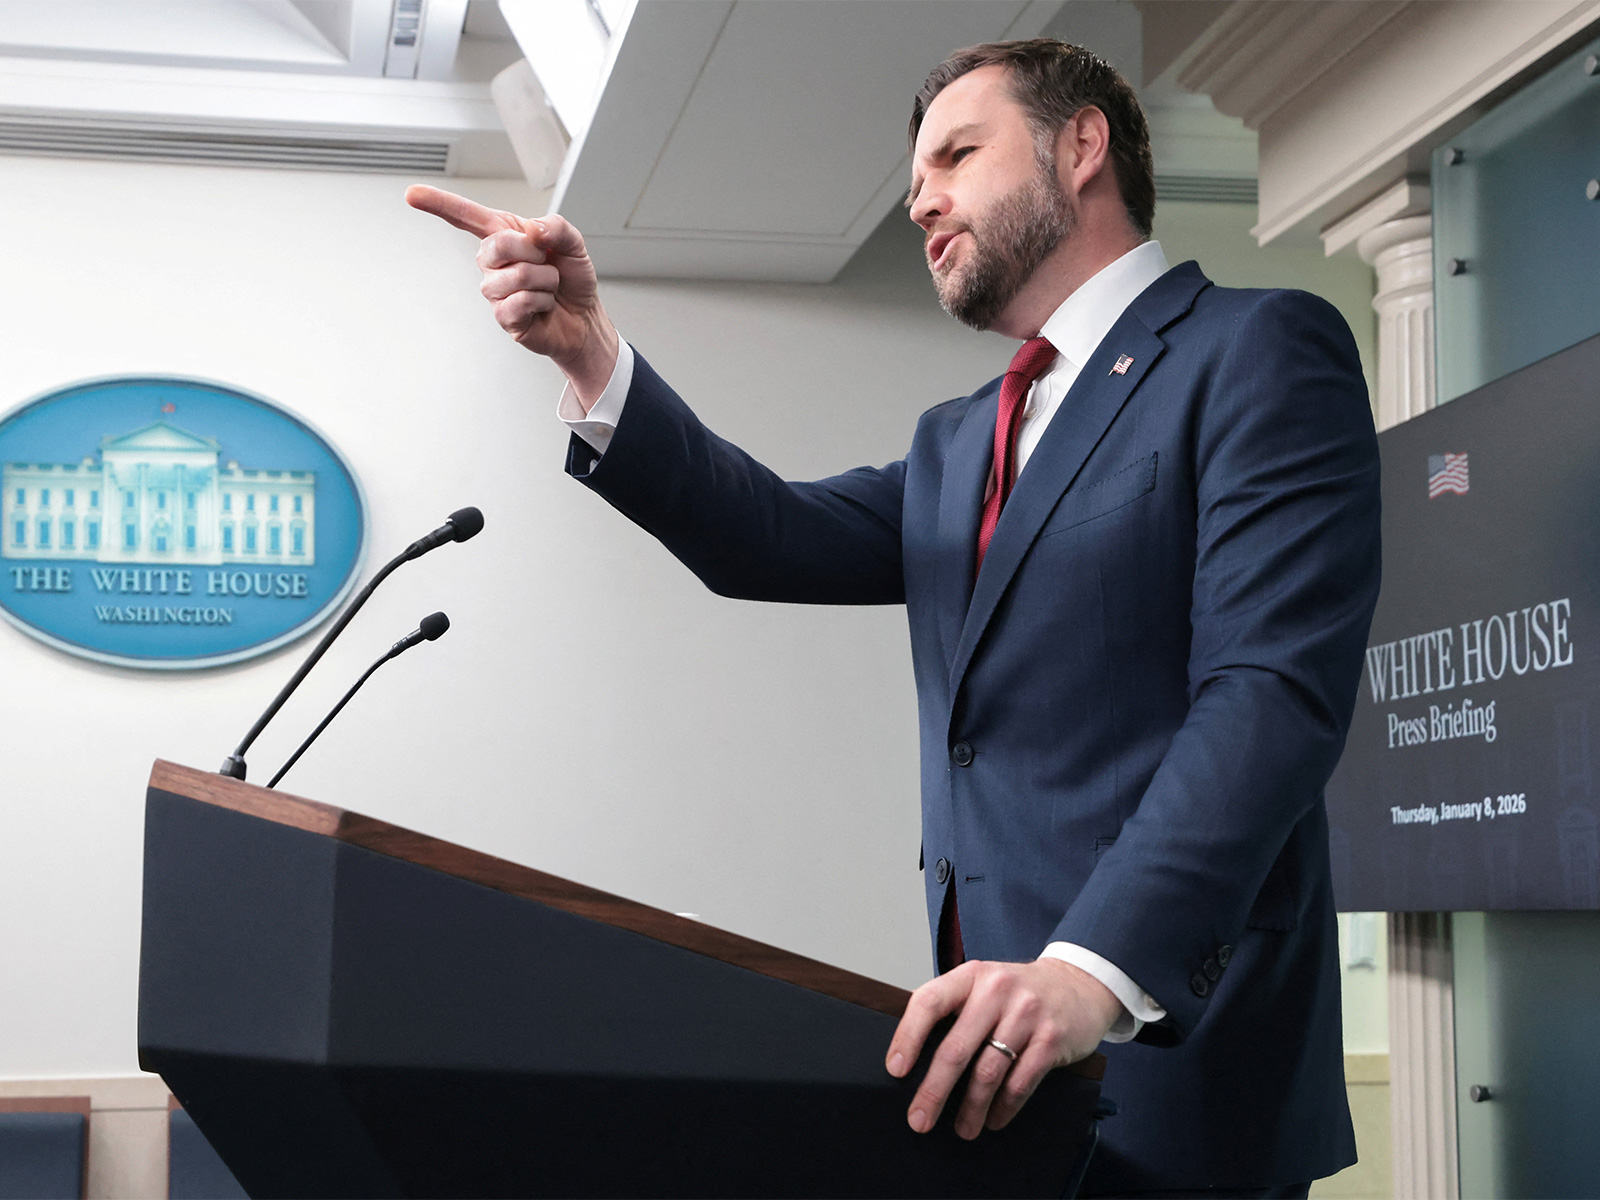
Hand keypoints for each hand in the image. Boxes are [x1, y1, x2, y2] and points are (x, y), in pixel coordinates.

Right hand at [405, 185, 618, 406]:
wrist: (584, 318)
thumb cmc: (572, 279)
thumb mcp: (573, 244)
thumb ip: (556, 228)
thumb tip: (533, 230)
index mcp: (504, 234)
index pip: (465, 215)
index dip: (438, 203)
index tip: (412, 194)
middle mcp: (493, 261)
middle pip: (496, 245)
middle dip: (532, 253)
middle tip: (546, 262)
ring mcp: (495, 290)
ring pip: (514, 277)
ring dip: (544, 281)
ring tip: (548, 287)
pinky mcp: (503, 317)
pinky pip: (518, 303)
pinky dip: (541, 302)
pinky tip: (542, 306)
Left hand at [885, 957, 1122, 1139]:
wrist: (1078, 984)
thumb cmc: (1020, 991)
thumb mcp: (984, 984)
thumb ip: (956, 1009)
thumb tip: (916, 1058)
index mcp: (971, 975)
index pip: (929, 1002)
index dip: (908, 1037)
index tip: (895, 1069)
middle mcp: (997, 990)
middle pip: (956, 1048)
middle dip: (934, 1090)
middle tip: (920, 1118)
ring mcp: (1026, 1014)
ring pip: (988, 1072)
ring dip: (971, 1108)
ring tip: (962, 1128)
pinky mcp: (1051, 1039)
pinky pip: (1020, 1083)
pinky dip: (1004, 1108)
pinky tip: (994, 1119)